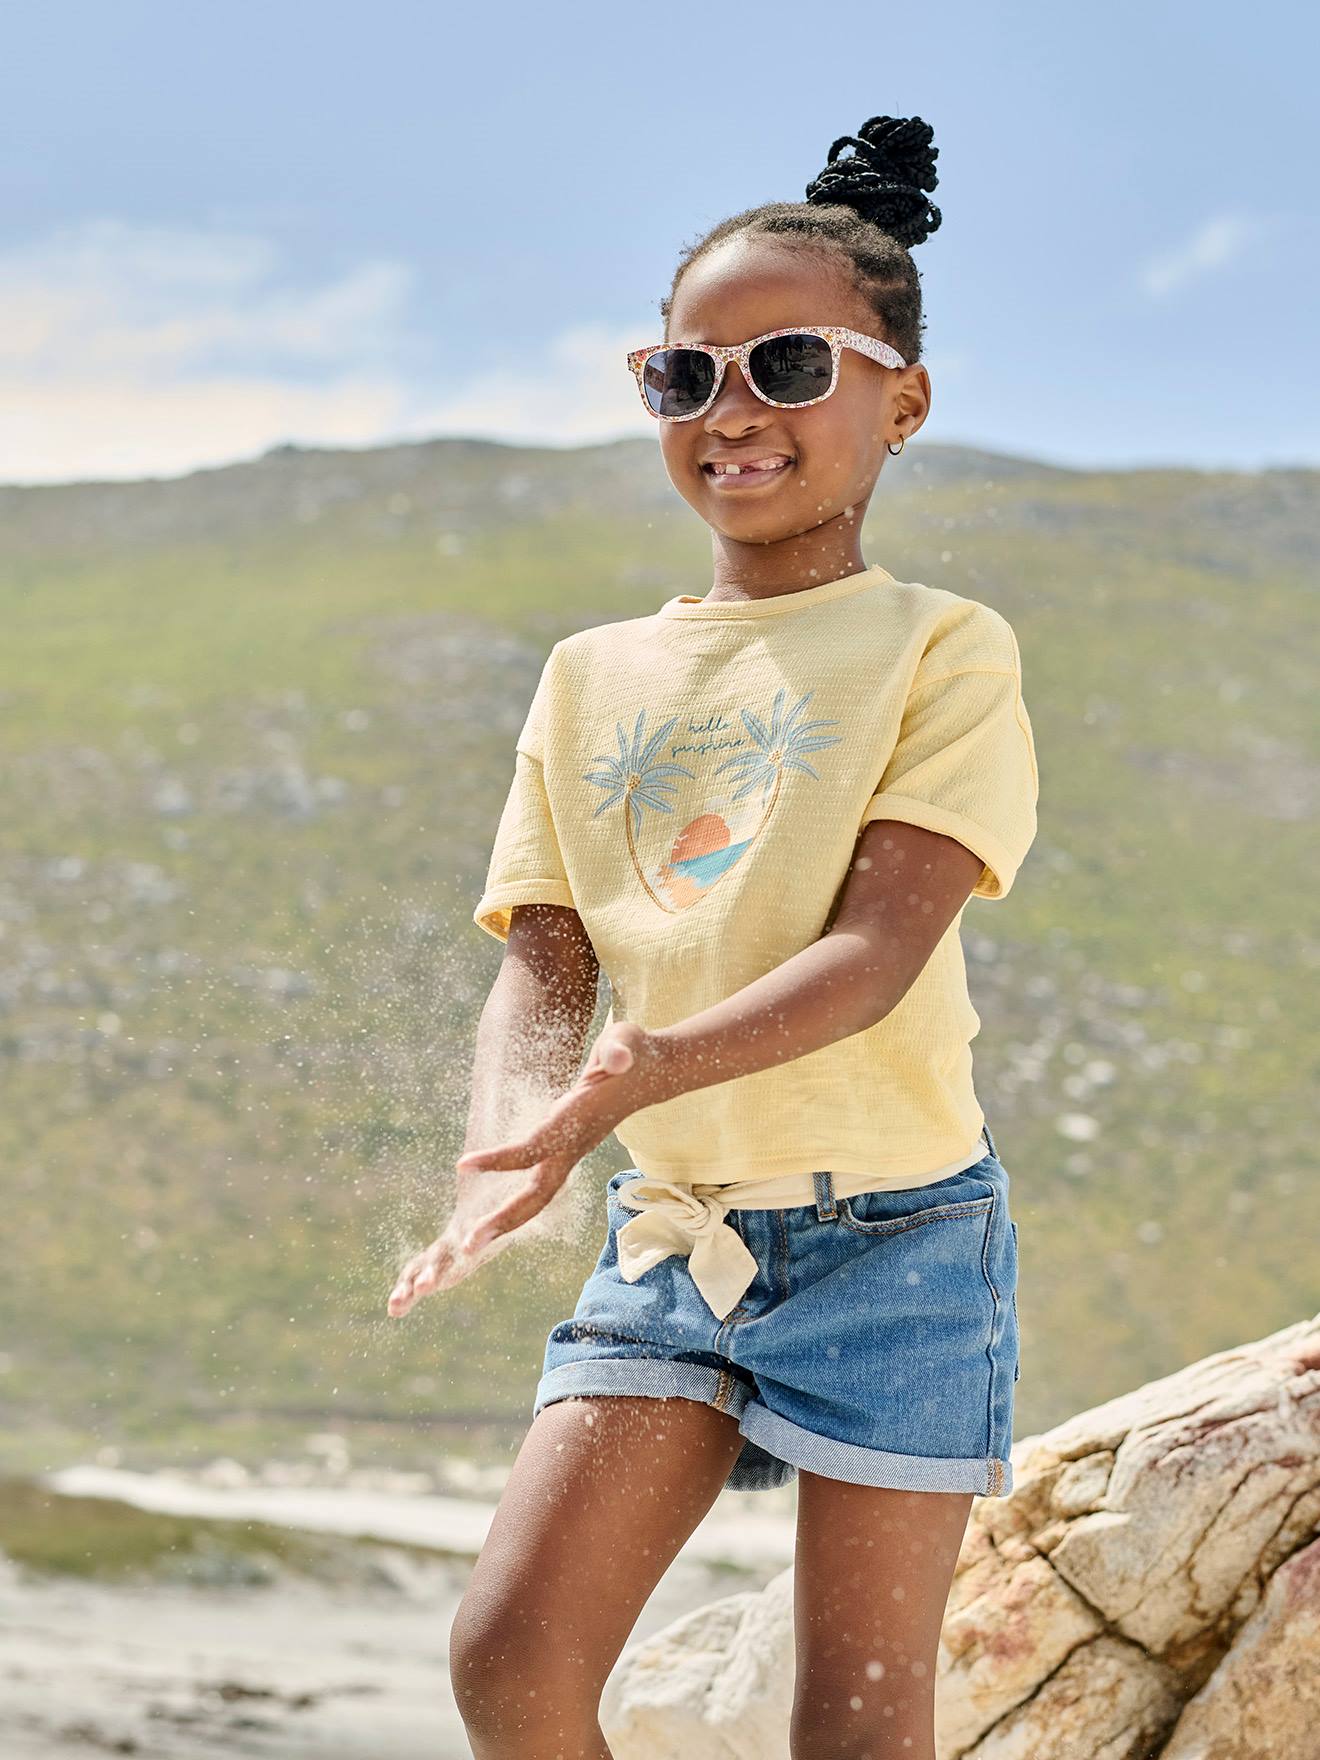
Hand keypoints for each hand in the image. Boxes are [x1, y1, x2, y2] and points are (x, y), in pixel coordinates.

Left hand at [386, 1021, 666, 1317]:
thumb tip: (618, 1058)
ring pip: (536, 1196)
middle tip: (465, 1246)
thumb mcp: (626, 1042)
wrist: (652, 1074)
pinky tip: (492, 1221)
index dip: (500, 1158)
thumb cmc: (634, 1053)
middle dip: (502, 1220)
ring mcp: (570, 1152)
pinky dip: (514, 1207)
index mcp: (577, 1121)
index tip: (462, 1165)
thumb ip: (620, 1050)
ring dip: (504, 1221)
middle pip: (536, 1193)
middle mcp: (573, 1145)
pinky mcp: (566, 1151)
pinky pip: (536, 1186)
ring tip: (468, 1243)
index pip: (533, 1147)